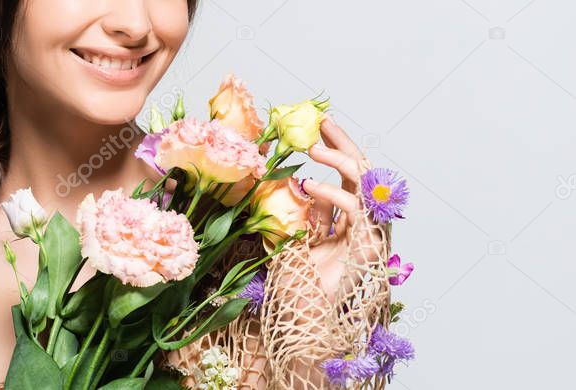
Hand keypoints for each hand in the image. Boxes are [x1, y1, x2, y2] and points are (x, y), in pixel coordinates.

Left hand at [301, 116, 382, 297]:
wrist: (303, 315)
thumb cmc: (299, 281)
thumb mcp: (297, 235)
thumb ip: (308, 211)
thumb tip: (305, 182)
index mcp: (349, 220)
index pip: (350, 176)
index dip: (338, 150)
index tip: (321, 127)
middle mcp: (363, 224)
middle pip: (363, 174)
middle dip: (344, 145)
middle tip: (323, 124)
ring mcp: (369, 234)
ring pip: (365, 185)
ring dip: (339, 161)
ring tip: (312, 150)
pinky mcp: (368, 246)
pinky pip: (355, 209)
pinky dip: (332, 192)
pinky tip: (311, 184)